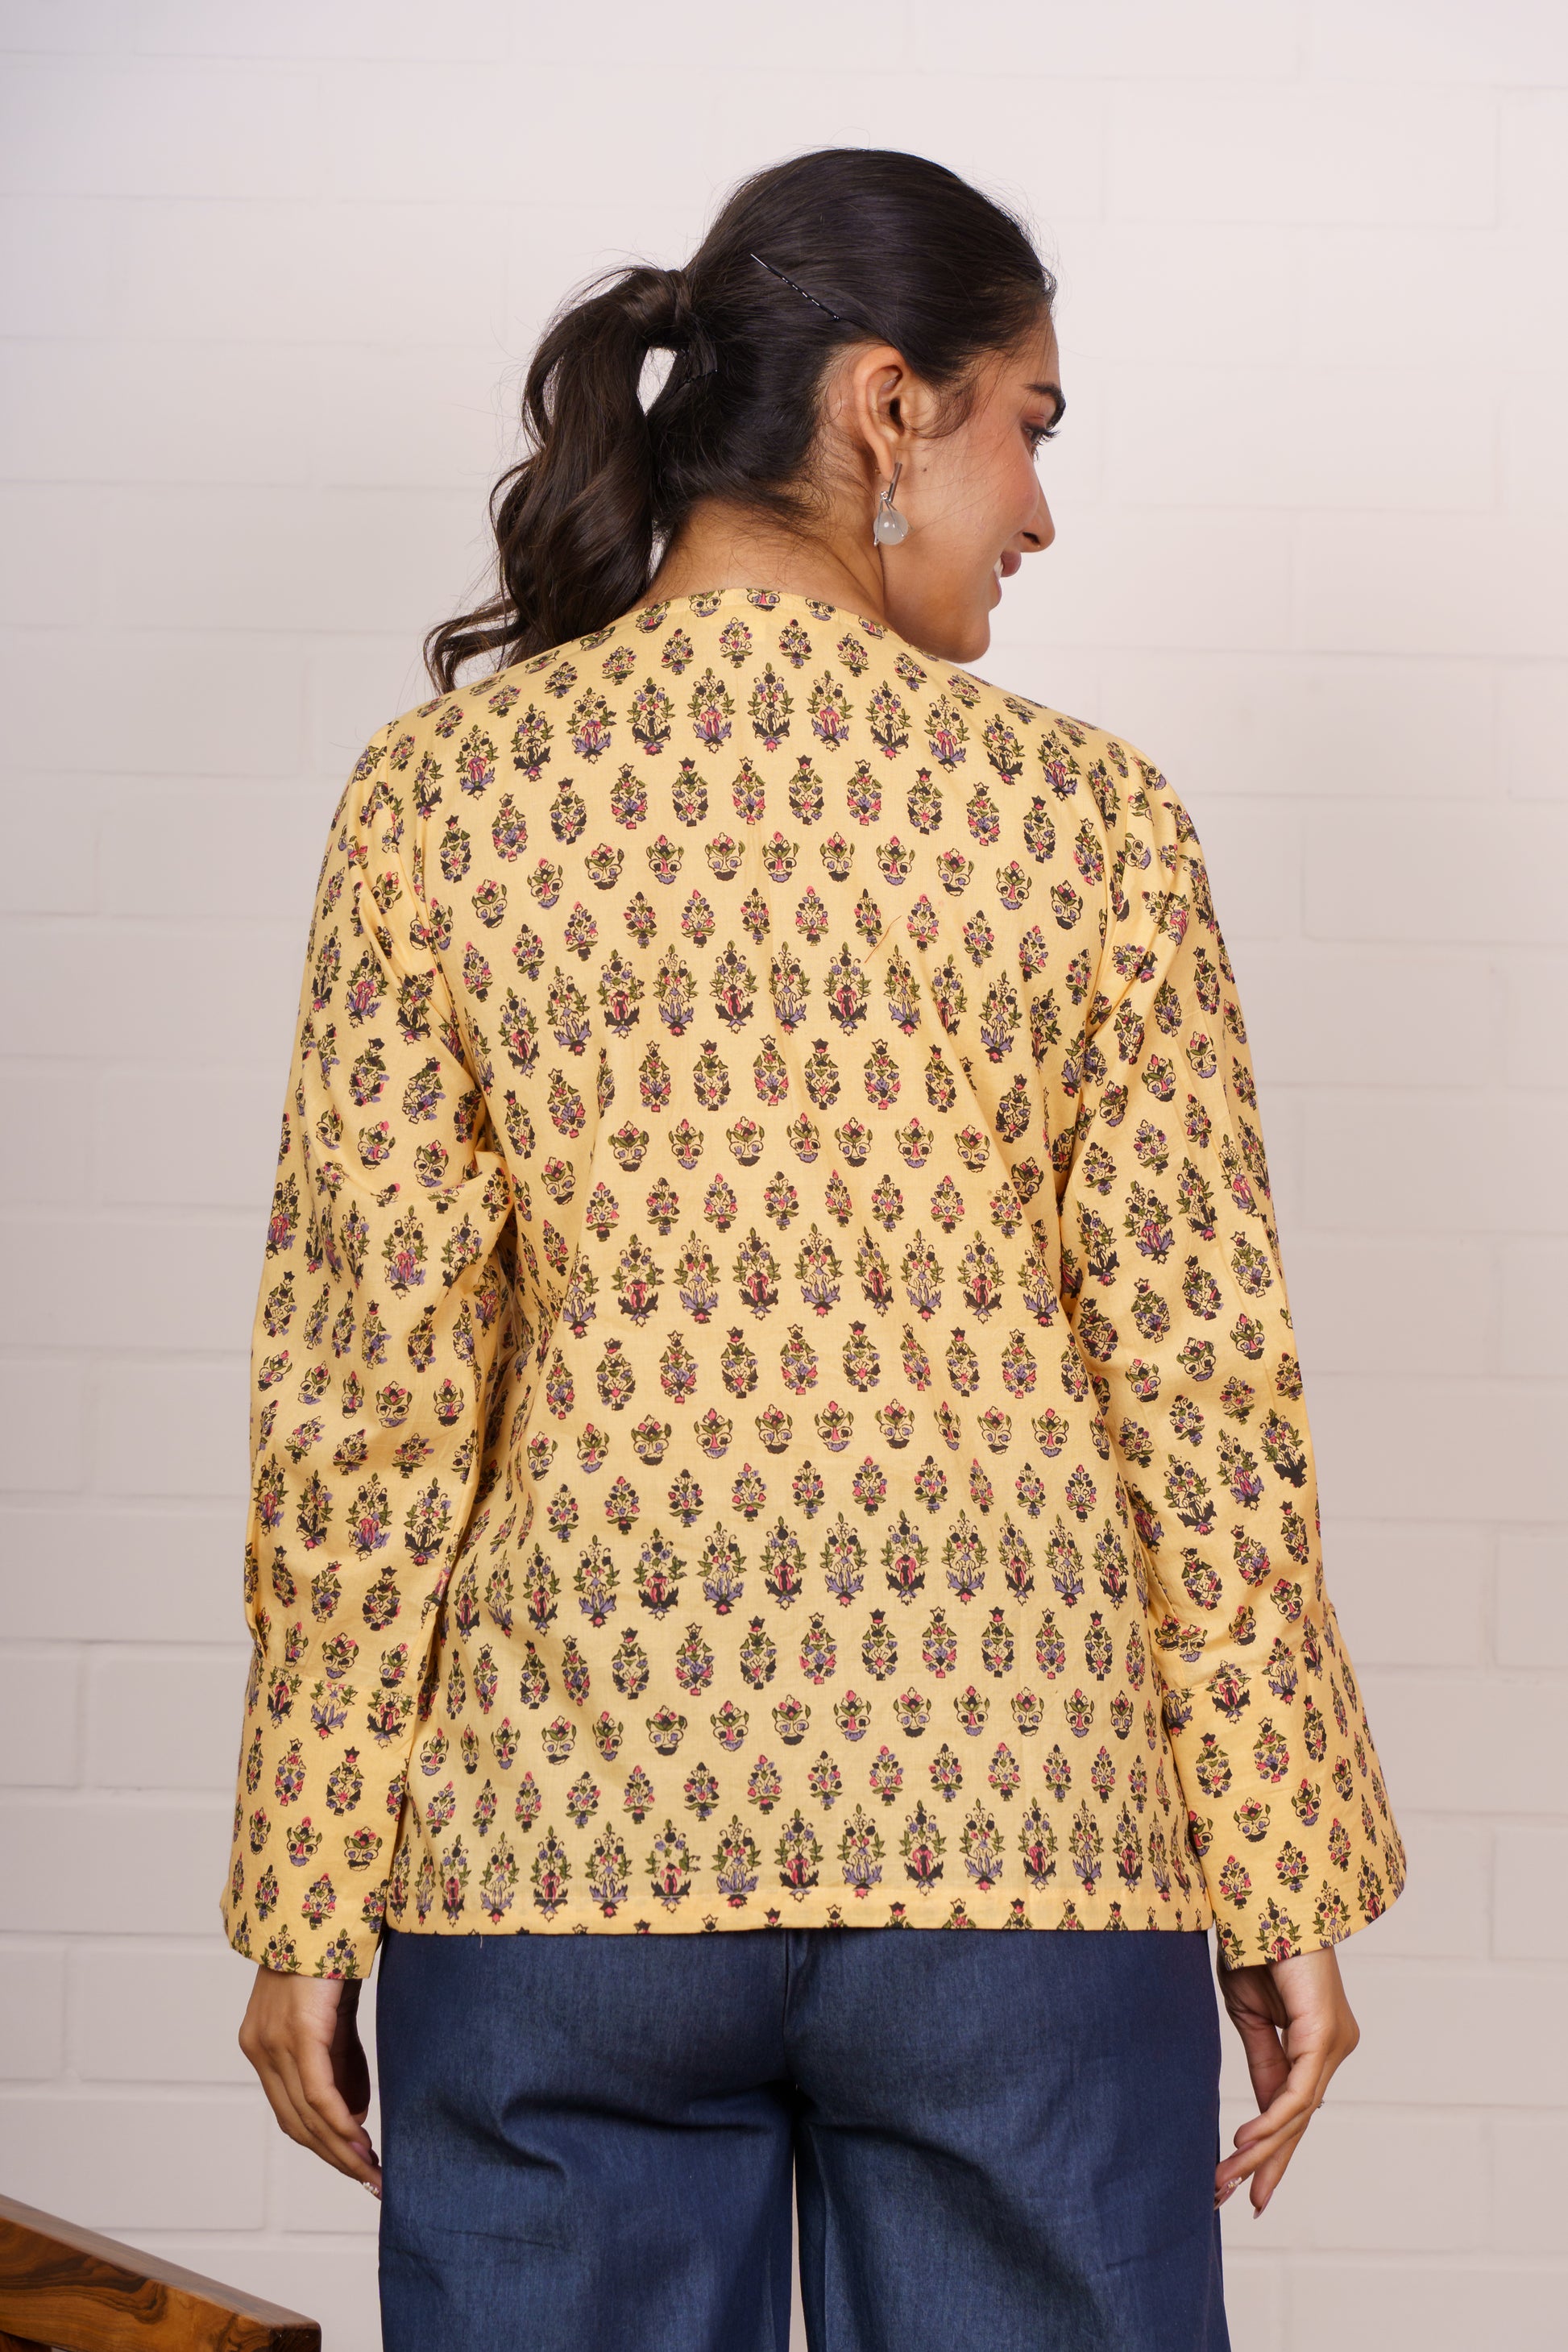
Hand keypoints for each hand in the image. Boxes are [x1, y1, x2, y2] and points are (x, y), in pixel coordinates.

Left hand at [238, 1964, 381, 2196]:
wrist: (320, 1900)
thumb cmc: (331, 1950)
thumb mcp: (335, 2013)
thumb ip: (340, 2060)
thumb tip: (354, 2116)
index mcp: (263, 2045)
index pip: (292, 2112)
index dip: (324, 2145)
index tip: (357, 2167)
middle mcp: (260, 2049)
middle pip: (295, 2124)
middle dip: (335, 2158)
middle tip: (371, 2181)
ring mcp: (274, 2043)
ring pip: (306, 2116)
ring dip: (341, 2150)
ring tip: (373, 2171)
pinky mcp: (296, 2033)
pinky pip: (317, 2093)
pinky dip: (340, 2123)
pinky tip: (362, 2141)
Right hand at [1215, 1944, 1358, 2216]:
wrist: (1263, 1899)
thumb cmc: (1255, 1945)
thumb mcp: (1249, 2014)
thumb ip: (1262, 2062)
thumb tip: (1263, 2113)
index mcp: (1314, 2043)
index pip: (1292, 2107)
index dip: (1270, 2147)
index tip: (1242, 2183)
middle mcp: (1332, 2048)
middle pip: (1299, 2119)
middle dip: (1270, 2163)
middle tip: (1243, 2202)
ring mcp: (1334, 2044)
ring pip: (1298, 2112)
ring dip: (1261, 2150)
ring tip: (1228, 2179)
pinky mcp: (1326, 2036)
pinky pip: (1298, 2091)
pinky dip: (1272, 2119)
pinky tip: (1246, 2142)